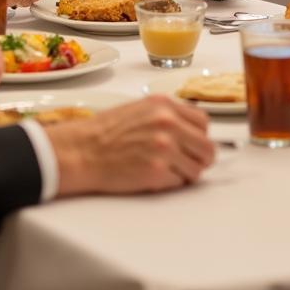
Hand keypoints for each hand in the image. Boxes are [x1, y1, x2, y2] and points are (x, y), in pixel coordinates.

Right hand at [46, 95, 213, 195]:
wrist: (82, 149)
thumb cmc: (105, 131)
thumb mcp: (140, 109)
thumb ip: (167, 116)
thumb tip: (190, 132)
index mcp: (164, 105)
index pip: (203, 123)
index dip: (199, 136)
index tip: (193, 144)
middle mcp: (168, 124)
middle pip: (208, 148)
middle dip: (199, 159)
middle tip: (187, 163)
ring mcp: (164, 148)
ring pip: (197, 169)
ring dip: (184, 173)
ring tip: (165, 170)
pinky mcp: (157, 172)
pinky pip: (179, 183)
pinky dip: (169, 183)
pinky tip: (151, 175)